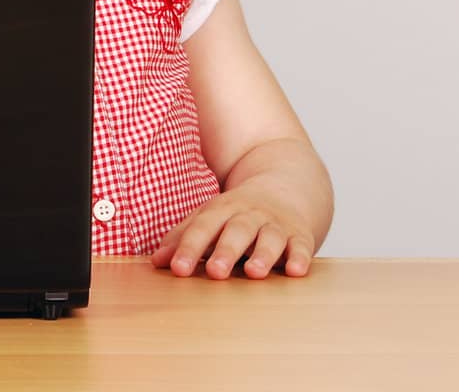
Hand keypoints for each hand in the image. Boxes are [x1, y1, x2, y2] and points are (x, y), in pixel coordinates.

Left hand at [150, 183, 316, 278]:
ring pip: (269, 238)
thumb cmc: (238, 212)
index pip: (202, 227)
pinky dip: (301, 258)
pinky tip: (296, 271)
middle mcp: (249, 215)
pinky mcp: (300, 235)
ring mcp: (276, 224)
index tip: (177, 269)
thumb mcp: (210, 217)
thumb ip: (183, 237)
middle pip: (235, 231)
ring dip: (262, 255)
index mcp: (221, 209)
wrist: (286, 186)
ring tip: (254, 272)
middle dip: (225, 251)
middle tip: (215, 273)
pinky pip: (302, 246)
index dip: (189, 247)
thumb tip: (156, 261)